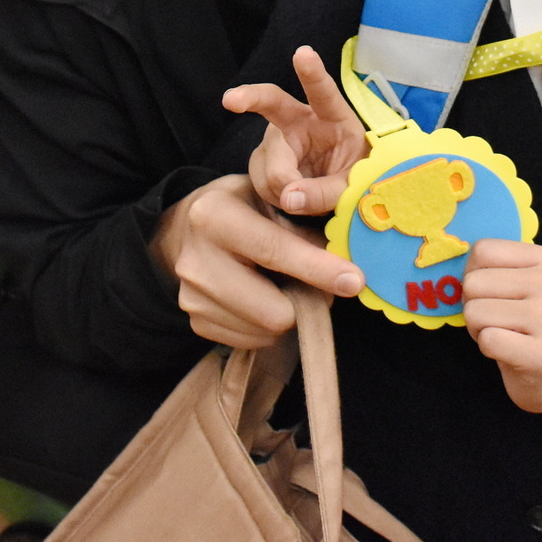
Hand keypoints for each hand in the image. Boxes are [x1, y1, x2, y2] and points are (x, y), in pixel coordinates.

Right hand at [151, 174, 364, 349]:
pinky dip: (266, 325)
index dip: (319, 269)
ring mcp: (191, 296)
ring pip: (265, 331)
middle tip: (317, 286)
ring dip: (287, 313)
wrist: (187, 230)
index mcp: (214, 216)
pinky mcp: (195, 322)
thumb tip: (346, 270)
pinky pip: (250, 341)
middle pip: (272, 310)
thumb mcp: (271, 200)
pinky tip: (263, 297)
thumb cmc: (242, 209)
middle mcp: (196, 260)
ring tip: (284, 285)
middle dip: (304, 302)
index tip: (354, 282)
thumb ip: (304, 229)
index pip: (274, 251)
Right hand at [223, 46, 368, 215]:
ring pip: (268, 161)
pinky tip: (290, 198)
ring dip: (283, 187)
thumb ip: (325, 193)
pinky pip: (261, 180)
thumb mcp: (350, 187)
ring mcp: (278, 140)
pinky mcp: (264, 160)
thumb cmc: (353, 179)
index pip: (323, 92)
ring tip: (306, 200)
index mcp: (333, 117)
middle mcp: (301, 121)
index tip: (303, 53)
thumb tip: (289, 197)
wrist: (337, 194)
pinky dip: (275, 196)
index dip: (312, 72)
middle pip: (271, 101)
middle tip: (231, 100)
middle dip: (250, 97)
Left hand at [463, 239, 541, 414]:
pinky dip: (487, 348)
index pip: (482, 250)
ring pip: (475, 311)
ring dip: (479, 328)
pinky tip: (509, 351)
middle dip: (475, 305)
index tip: (495, 293)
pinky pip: (487, 340)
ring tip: (504, 335)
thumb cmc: (526, 324)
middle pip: (473, 282)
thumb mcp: (516, 284)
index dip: (475, 274)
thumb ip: (490, 267)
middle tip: (499, 320)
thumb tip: (453, 265)